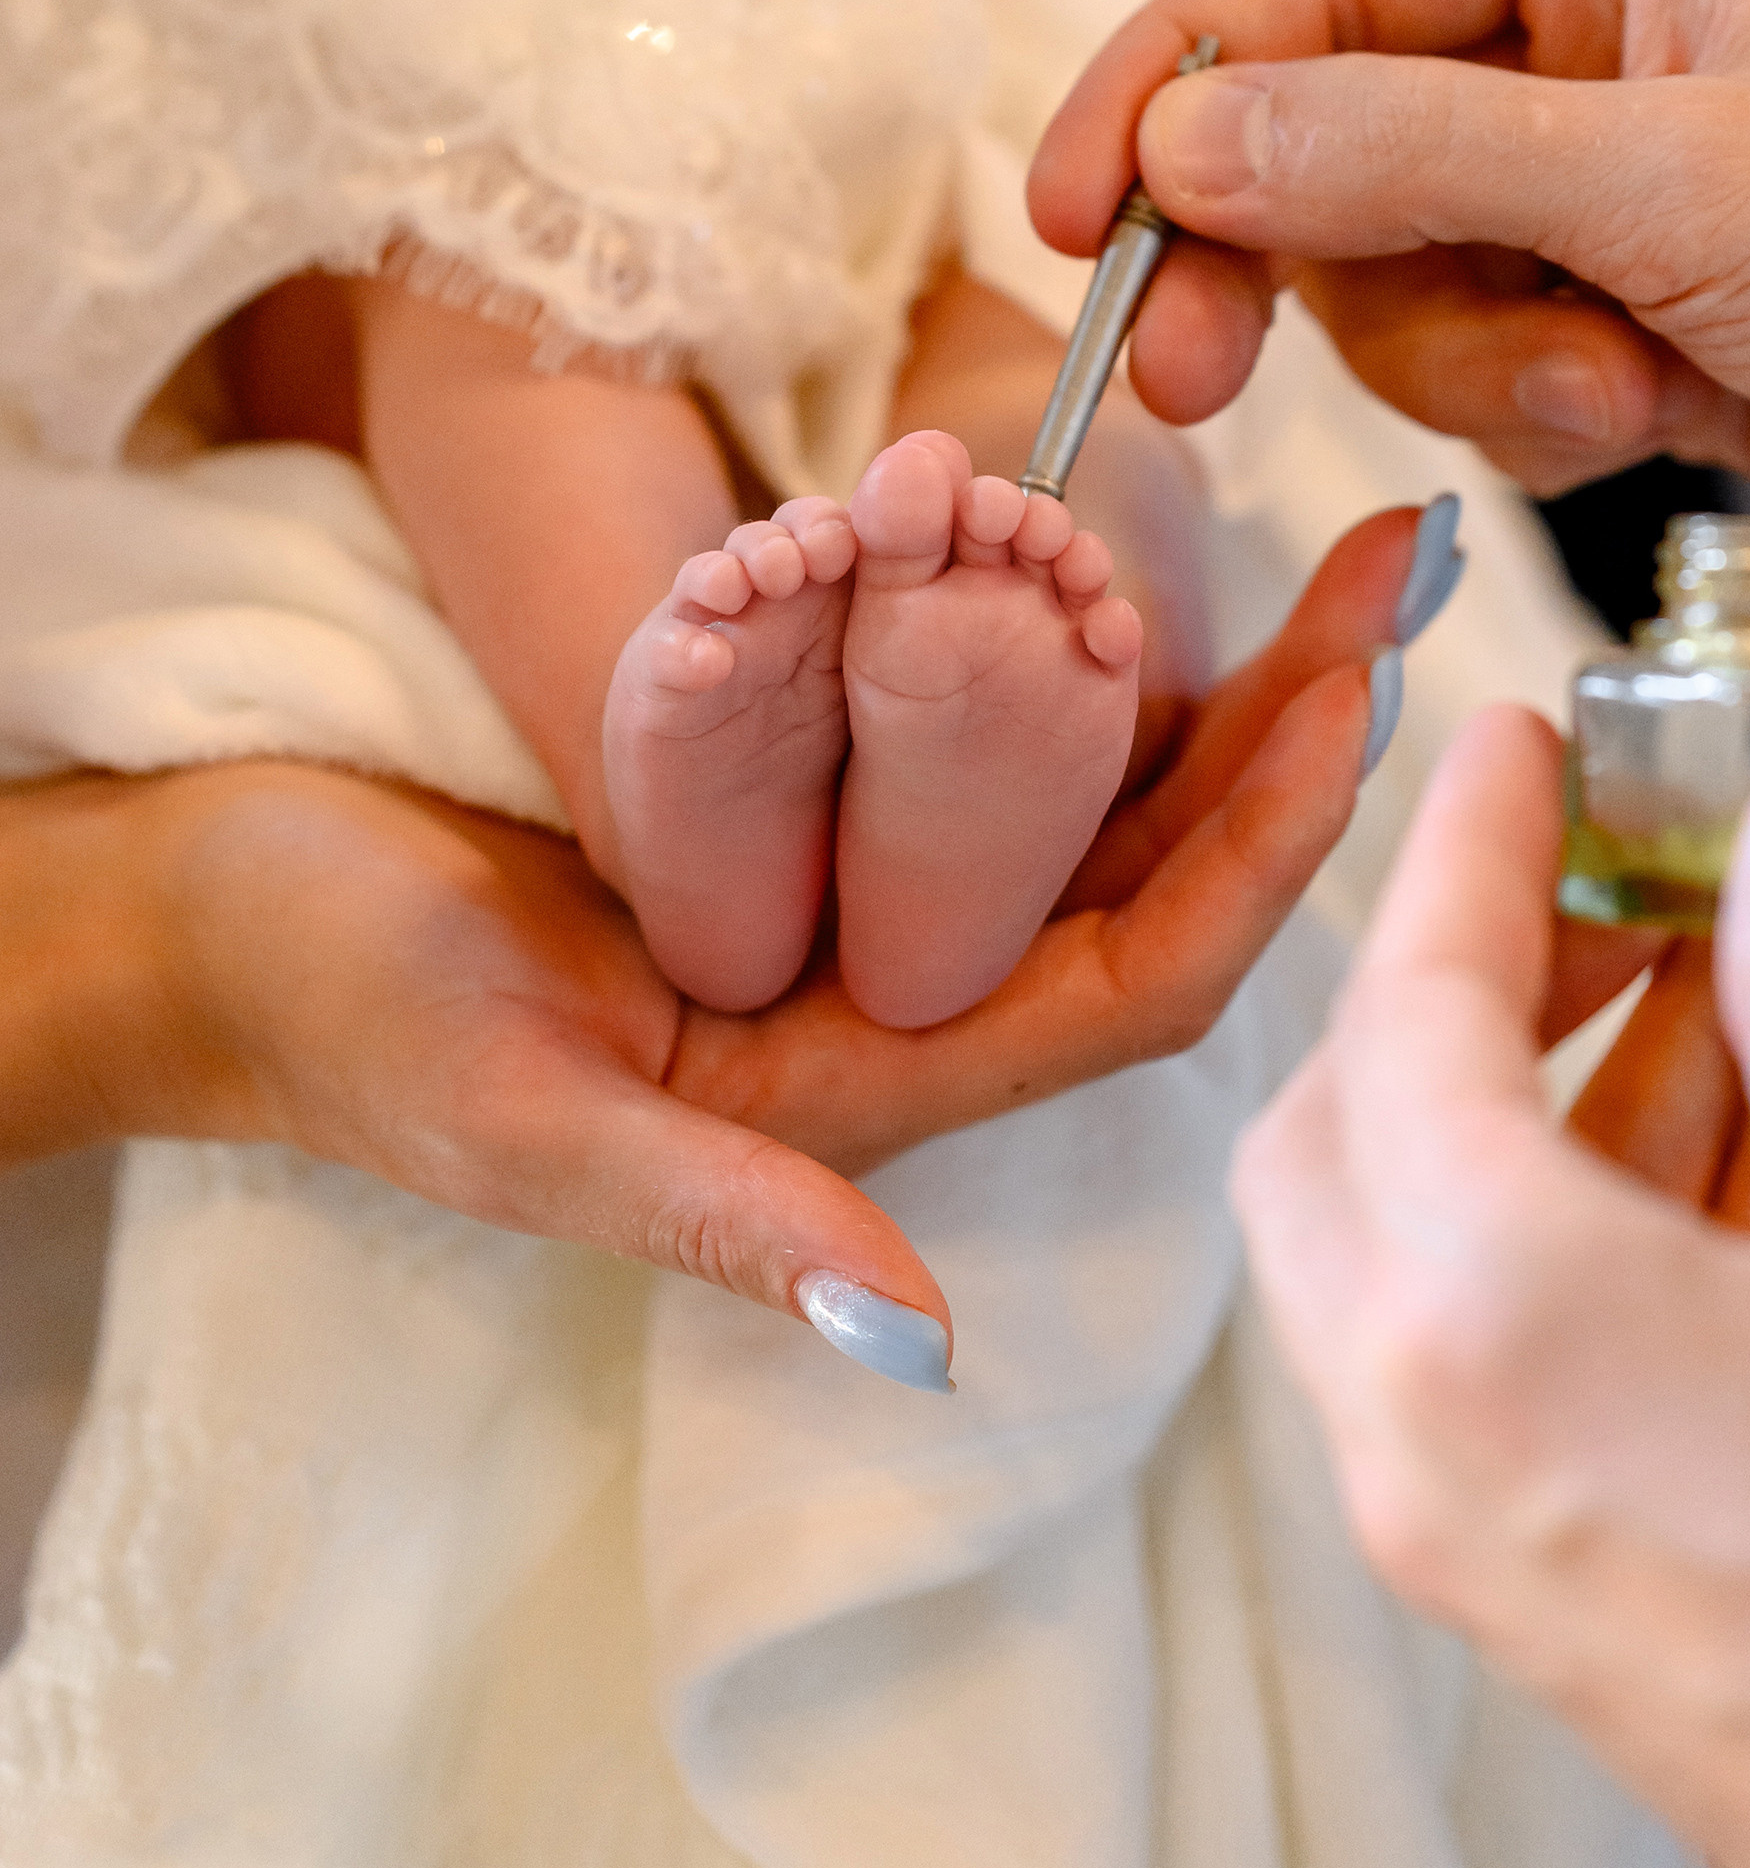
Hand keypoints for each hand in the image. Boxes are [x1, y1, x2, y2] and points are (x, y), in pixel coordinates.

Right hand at [1, 509, 1427, 1371]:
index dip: (1268, 845)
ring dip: (1219, 668)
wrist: (226, 920)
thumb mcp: (520, 1117)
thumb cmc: (346, 1017)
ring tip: (1333, 538)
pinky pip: (981, 722)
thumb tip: (914, 1330)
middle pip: (1157, 865)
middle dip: (1292, 727)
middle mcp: (899, 989)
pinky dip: (1074, 637)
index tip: (1369, 699)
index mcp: (870, 1087)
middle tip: (1405, 568)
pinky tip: (1148, 541)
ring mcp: (856, 892)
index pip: (1141, 974)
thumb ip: (715, 1214)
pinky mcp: (801, 799)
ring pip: (1092, 789)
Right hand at [1029, 0, 1749, 655]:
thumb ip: (1404, 151)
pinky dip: (1534, 407)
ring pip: (1391, 266)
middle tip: (1194, 378)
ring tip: (1606, 386)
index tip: (1068, 219)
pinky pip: (1484, 357)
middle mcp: (1596, 27)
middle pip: (1321, 124)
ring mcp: (1615, 177)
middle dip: (1279, 253)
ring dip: (1461, 356)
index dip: (1166, 82)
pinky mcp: (1642, 311)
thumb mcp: (1673, 186)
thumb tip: (1179, 135)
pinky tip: (1654, 421)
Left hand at [1232, 719, 1749, 1867]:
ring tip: (1692, 1004)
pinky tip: (1710, 1162)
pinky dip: (1533, 1227)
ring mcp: (1441, 1513)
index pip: (1410, 1003)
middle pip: (1337, 1121)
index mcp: (1486, 1309)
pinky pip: (1452, 1348)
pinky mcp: (1501, 1577)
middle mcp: (1413, 1417)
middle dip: (1453, 980)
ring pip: (1386, 1239)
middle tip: (1599, 890)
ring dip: (1507, 1100)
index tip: (1508, 748)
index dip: (1464, 847)